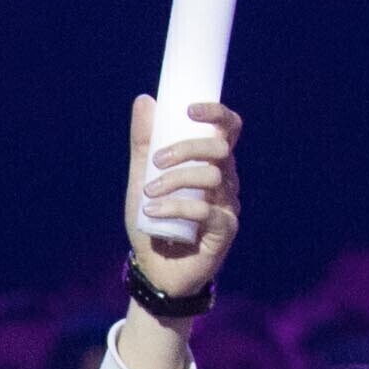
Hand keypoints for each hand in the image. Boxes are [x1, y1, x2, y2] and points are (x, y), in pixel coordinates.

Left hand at [123, 96, 238, 296]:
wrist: (153, 269)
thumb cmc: (152, 221)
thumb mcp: (141, 178)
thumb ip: (143, 143)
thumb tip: (145, 99)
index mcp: (211, 163)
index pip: (228, 129)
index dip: (217, 113)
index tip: (190, 109)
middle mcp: (225, 181)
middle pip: (220, 149)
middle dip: (186, 149)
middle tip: (157, 161)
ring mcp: (228, 206)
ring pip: (211, 177)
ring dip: (174, 181)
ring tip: (149, 193)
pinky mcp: (224, 231)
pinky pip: (206, 211)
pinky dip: (176, 207)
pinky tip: (153, 213)